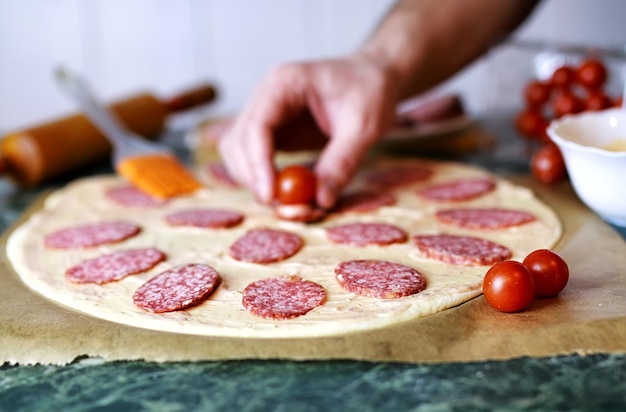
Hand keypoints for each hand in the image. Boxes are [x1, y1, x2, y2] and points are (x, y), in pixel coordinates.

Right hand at [218, 54, 397, 208]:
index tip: (270, 194)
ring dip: (252, 178)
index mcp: (285, 83)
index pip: (257, 124)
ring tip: (284, 199)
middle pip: (238, 140)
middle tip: (279, 204)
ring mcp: (265, 113)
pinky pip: (252, 157)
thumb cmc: (370, 91)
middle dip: (252, 175)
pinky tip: (283, 190)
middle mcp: (266, 96)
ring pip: (237, 151)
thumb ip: (342, 161)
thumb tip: (320, 200)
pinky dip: (261, 177)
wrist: (372, 78)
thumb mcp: (365, 126)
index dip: (258, 163)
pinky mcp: (272, 131)